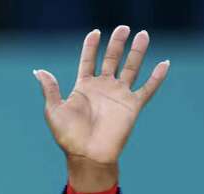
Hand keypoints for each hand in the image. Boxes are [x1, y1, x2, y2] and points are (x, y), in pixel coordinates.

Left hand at [34, 27, 169, 192]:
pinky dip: (157, 77)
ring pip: (131, 68)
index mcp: (84, 88)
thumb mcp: (54, 110)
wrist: (88, 156)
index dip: (91, 46)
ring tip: (143, 35)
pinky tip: (164, 63)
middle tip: (123, 27)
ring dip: (137, 52)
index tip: (95, 32)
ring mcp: (119, 96)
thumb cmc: (69, 137)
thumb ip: (50, 89)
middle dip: (117, 43)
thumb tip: (39, 71)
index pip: (88, 61)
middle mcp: (103, 89)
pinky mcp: (132, 106)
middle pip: (111, 59)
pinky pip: (147, 89)